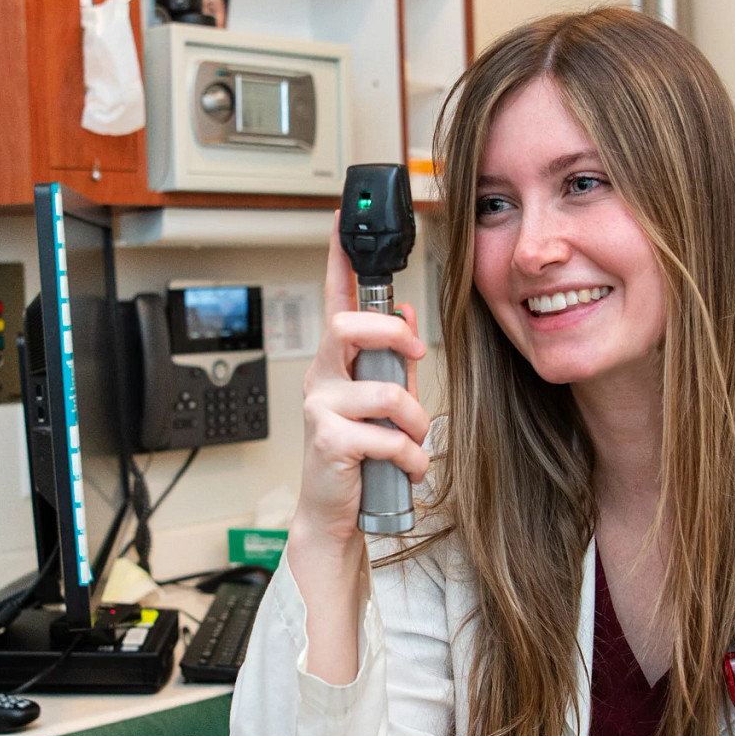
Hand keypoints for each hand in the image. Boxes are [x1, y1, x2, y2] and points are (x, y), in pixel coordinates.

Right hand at [292, 225, 430, 546]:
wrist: (335, 513)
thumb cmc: (359, 457)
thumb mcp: (384, 403)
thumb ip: (393, 361)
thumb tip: (406, 314)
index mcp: (335, 362)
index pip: (335, 300)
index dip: (338, 260)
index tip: (343, 222)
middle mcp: (321, 378)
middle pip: (348, 327)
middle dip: (392, 336)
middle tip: (415, 356)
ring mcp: (319, 408)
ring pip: (383, 392)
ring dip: (414, 422)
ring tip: (412, 442)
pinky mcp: (328, 441)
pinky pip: (387, 437)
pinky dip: (410, 458)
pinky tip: (404, 468)